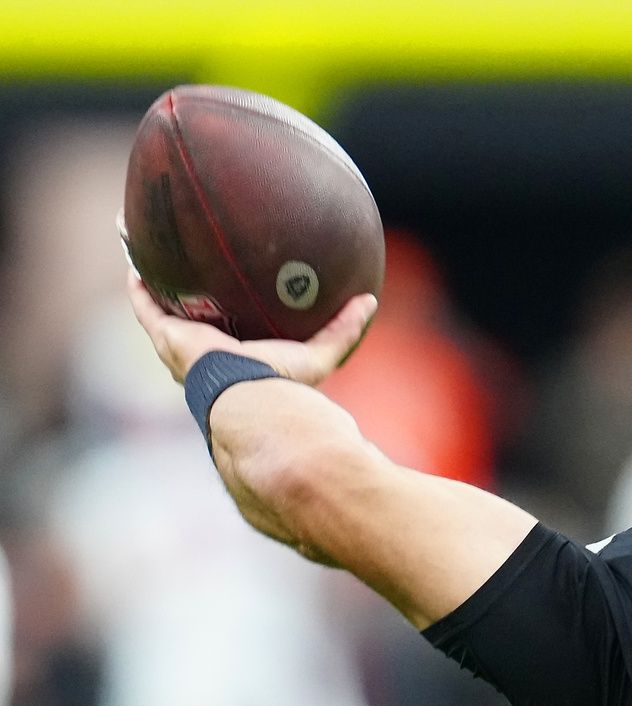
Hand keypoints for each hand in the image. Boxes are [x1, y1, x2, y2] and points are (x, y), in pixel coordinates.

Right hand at [127, 273, 377, 387]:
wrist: (251, 399)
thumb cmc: (284, 385)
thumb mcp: (319, 354)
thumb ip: (343, 329)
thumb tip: (370, 300)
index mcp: (235, 363)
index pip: (227, 339)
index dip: (224, 320)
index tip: (226, 298)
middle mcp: (202, 358)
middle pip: (188, 324)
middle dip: (184, 302)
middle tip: (185, 274)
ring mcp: (180, 348)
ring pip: (159, 312)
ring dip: (153, 286)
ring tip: (148, 256)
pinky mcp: (166, 338)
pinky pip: (145, 306)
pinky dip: (138, 283)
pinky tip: (136, 257)